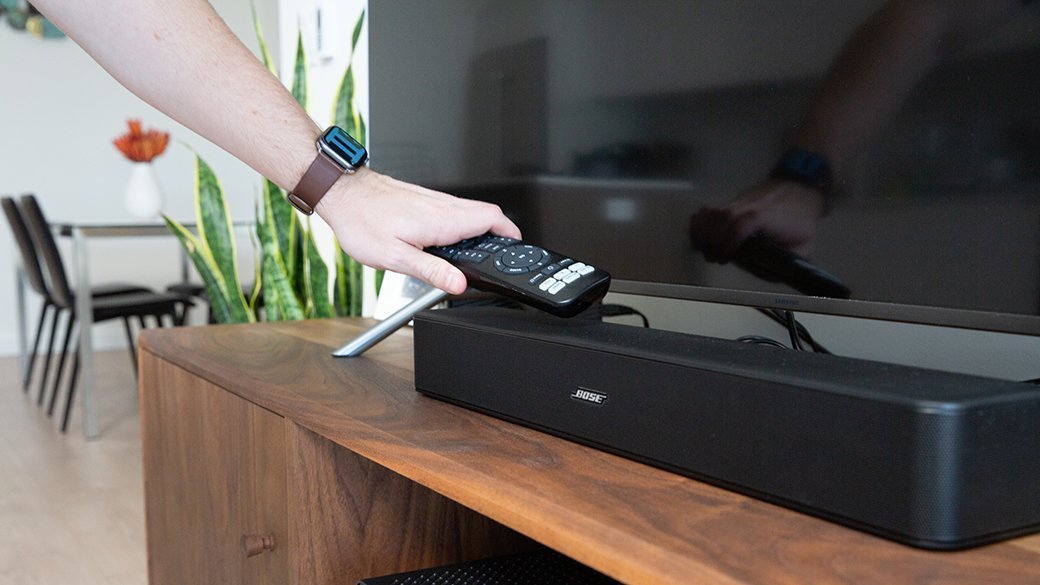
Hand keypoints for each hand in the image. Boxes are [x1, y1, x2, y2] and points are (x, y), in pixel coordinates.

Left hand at [316, 168, 521, 294]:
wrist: (342, 193)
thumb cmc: (362, 222)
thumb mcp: (395, 257)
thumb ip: (432, 271)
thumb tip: (459, 284)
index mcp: (442, 220)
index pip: (493, 220)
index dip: (511, 234)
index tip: (516, 249)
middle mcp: (441, 205)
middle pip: (487, 214)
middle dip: (500, 234)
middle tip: (500, 255)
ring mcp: (433, 199)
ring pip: (471, 211)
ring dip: (481, 229)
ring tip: (477, 253)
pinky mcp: (423, 199)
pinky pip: (454, 209)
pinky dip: (463, 224)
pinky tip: (448, 241)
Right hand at [689, 180, 825, 262]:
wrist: (799, 190)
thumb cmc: (801, 221)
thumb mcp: (804, 246)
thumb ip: (789, 263)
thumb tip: (771, 276)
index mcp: (765, 219)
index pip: (740, 226)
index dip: (729, 243)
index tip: (725, 259)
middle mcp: (747, 207)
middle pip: (719, 220)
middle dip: (713, 243)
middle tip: (718, 259)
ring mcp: (736, 203)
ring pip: (710, 214)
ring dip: (703, 233)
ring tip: (707, 249)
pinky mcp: (730, 202)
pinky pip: (707, 210)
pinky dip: (699, 223)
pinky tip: (702, 237)